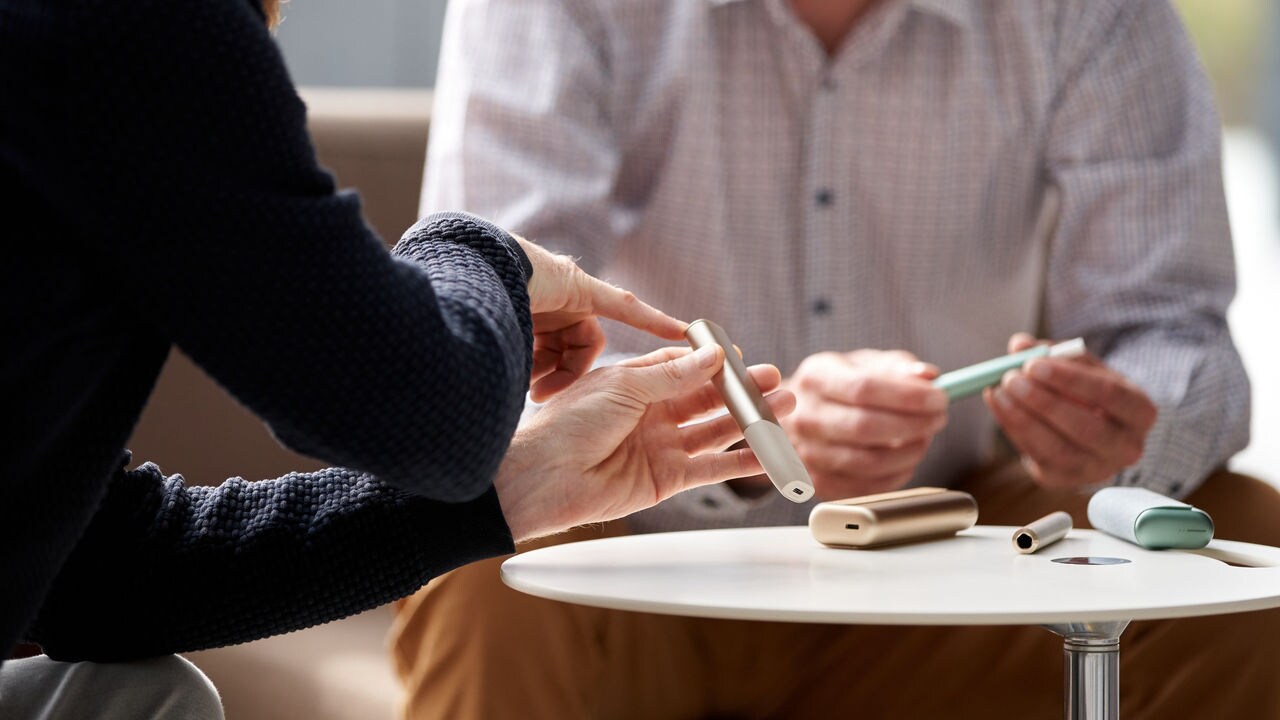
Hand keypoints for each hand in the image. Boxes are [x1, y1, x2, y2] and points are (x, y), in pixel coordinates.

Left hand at [493, 345, 795, 541]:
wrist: (543, 477)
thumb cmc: (568, 425)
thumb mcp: (624, 387)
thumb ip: (673, 376)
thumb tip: (712, 356)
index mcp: (636, 384)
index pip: (685, 367)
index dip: (714, 362)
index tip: (742, 355)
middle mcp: (651, 414)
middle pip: (707, 399)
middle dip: (742, 390)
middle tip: (776, 379)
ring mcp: (660, 447)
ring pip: (716, 431)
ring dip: (750, 421)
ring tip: (784, 406)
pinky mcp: (666, 480)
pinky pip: (711, 468)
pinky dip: (740, 461)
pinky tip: (766, 452)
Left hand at [515, 237, 686, 401]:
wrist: (473, 267)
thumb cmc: (521, 271)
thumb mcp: (570, 288)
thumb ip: (612, 305)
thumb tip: (644, 319)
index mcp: (578, 288)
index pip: (625, 307)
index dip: (654, 321)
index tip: (684, 334)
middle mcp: (560, 301)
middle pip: (582, 347)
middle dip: (566, 372)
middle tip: (543, 393)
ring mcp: (537, 313)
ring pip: (556, 355)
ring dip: (544, 374)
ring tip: (522, 386)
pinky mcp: (516, 322)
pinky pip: (533, 354)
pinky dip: (527, 368)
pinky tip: (509, 376)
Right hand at [780, 350, 947, 499]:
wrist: (801, 416)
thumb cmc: (841, 387)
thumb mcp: (865, 364)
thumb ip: (897, 366)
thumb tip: (927, 376)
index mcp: (815, 378)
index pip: (863, 388)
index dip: (907, 396)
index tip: (939, 398)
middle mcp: (804, 417)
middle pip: (864, 427)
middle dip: (913, 424)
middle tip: (938, 418)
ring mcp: (807, 454)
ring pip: (868, 462)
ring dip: (908, 452)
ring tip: (924, 437)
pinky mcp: (818, 483)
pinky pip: (866, 488)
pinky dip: (896, 475)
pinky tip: (906, 459)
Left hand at [984, 333, 1156, 487]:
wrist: (1095, 431)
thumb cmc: (1090, 391)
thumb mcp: (1083, 366)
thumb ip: (1055, 353)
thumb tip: (1020, 345)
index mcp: (1140, 412)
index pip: (1110, 395)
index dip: (1070, 380)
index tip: (1033, 364)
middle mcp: (1126, 447)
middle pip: (1085, 428)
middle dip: (1043, 402)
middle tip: (1011, 378)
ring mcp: (1097, 468)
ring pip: (1058, 449)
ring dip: (1022, 419)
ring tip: (998, 391)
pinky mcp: (1065, 480)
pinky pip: (1037, 457)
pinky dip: (1013, 429)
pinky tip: (999, 406)